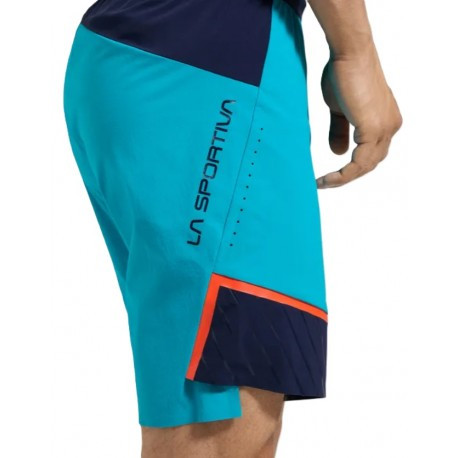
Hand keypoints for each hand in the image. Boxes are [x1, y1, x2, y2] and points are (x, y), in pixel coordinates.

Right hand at [316, 48, 402, 188]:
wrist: (349, 54)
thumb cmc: (343, 74)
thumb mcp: (339, 110)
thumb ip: (340, 131)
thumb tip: (338, 153)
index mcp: (386, 121)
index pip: (371, 153)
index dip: (352, 167)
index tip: (331, 175)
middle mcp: (391, 126)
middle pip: (370, 163)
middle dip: (347, 176)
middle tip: (325, 183)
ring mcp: (385, 128)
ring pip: (366, 166)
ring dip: (344, 178)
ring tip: (323, 183)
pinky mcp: (374, 129)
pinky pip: (359, 163)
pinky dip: (344, 174)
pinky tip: (329, 178)